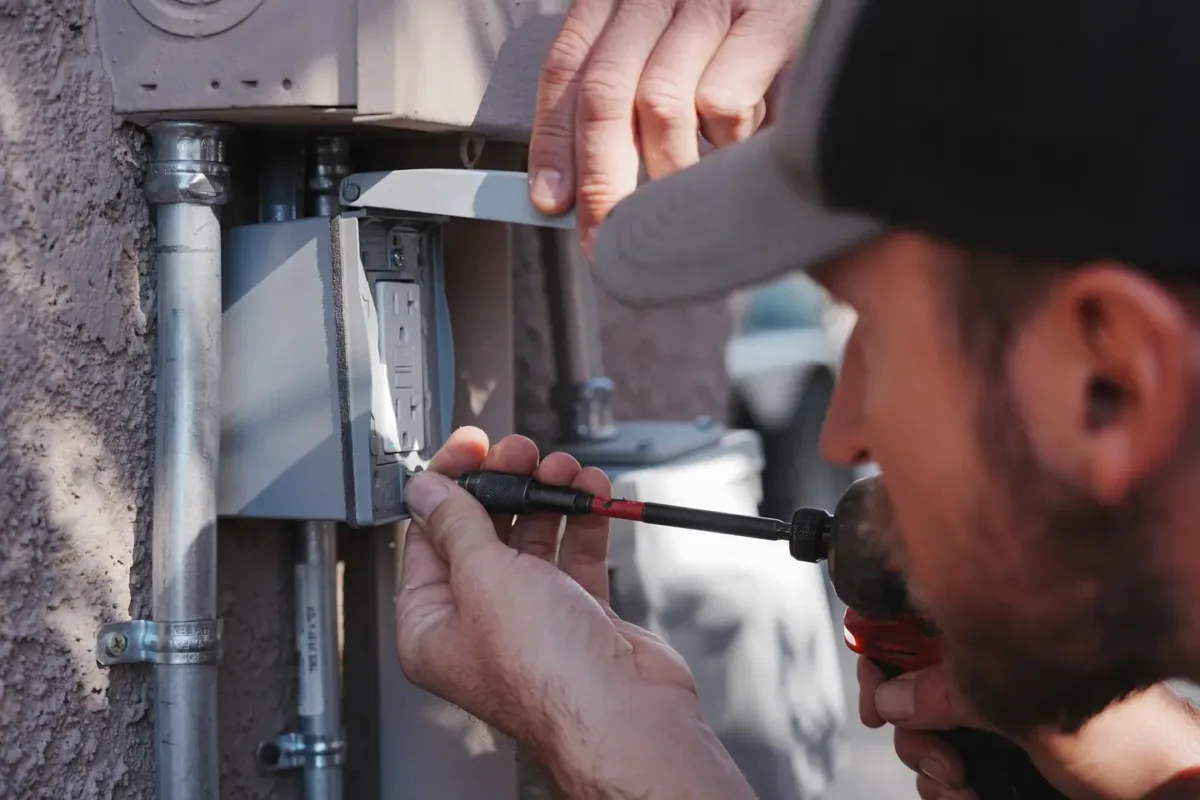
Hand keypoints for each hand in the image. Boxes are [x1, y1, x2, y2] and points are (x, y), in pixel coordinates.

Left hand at [395, 427, 752, 797]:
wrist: (623, 712)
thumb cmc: (548, 672)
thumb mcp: (484, 578)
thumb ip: (457, 525)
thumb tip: (427, 491)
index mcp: (433, 626)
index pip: (427, 538)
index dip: (448, 487)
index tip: (468, 450)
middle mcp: (479, 623)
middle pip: (483, 533)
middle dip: (506, 485)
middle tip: (521, 453)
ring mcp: (532, 619)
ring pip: (533, 538)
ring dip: (549, 497)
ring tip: (563, 470)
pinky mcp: (579, 615)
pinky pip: (576, 554)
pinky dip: (584, 521)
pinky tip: (591, 496)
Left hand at [529, 0, 807, 254]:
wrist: (833, 5)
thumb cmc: (744, 39)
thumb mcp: (673, 50)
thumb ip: (624, 98)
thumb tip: (572, 188)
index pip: (568, 66)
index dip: (553, 140)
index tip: (551, 202)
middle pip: (607, 92)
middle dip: (600, 178)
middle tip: (606, 237)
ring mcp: (720, 2)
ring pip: (662, 104)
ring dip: (669, 169)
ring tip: (685, 195)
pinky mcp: (775, 24)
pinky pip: (723, 105)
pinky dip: (727, 142)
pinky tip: (745, 140)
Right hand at [858, 658, 1199, 799]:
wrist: (1161, 797)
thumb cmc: (1126, 740)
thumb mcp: (1022, 705)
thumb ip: (943, 691)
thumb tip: (887, 694)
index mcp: (998, 631)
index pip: (917, 620)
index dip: (883, 646)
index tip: (873, 683)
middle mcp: (991, 665)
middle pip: (906, 680)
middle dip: (905, 720)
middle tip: (928, 747)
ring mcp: (993, 711)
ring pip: (919, 728)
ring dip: (928, 759)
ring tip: (961, 777)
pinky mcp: (995, 752)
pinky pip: (941, 765)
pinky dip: (944, 784)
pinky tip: (967, 791)